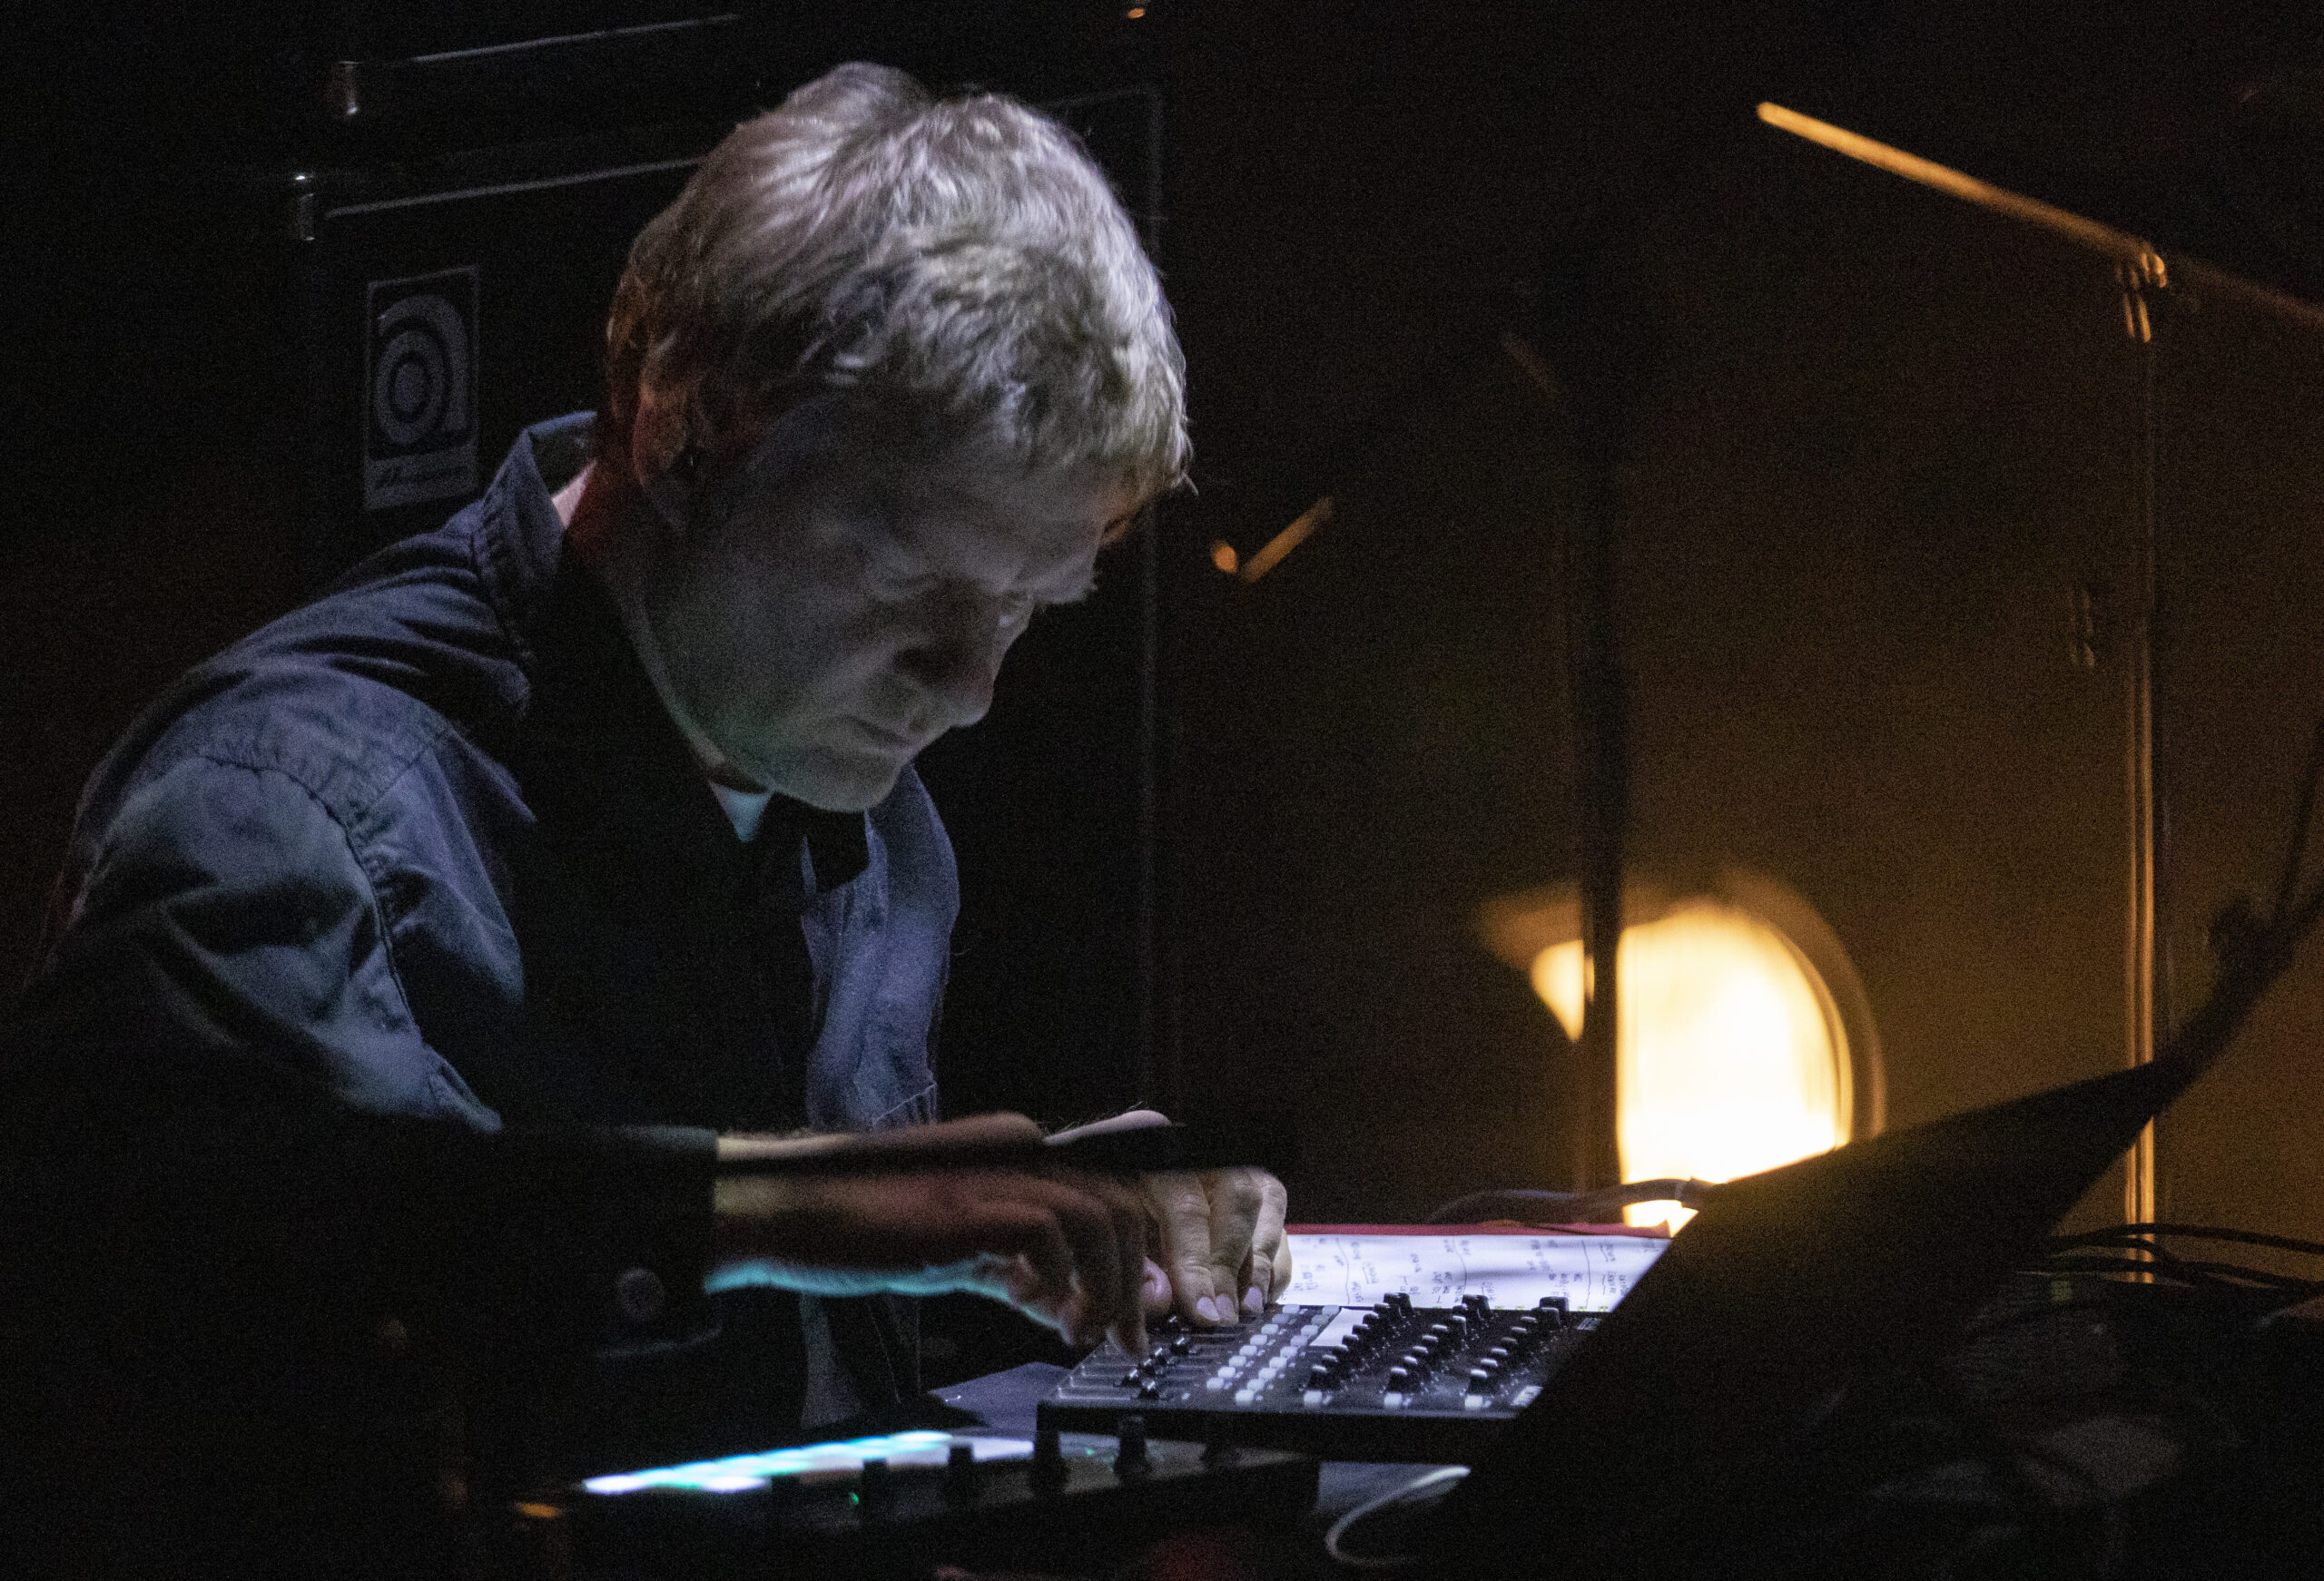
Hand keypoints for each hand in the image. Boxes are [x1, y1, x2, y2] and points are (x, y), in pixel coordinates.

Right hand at [711, 1113, 1151, 1350]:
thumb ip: (1021, 1277)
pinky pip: (1048, 1233)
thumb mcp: (963, 1255)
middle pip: (1124, 1203)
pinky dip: (1053, 1279)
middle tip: (1123, 1338)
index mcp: (1021, 1154)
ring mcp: (997, 1171)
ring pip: (1101, 1216)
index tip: (1141, 1312)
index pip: (1113, 1189)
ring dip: (1105, 1286)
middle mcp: (1021, 1149)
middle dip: (1137, 1281)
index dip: (1142, 1253)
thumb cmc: (870, 1229)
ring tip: (1077, 1330)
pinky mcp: (970, 1200)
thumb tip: (1073, 1313)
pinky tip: (1025, 1305)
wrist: (796, 1212)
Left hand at [1046, 1110, 1292, 1328]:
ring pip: (1263, 1204)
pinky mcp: (1254, 1191)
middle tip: (1220, 1317)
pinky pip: (1278, 1222)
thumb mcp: (1099, 1240)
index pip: (1185, 1206)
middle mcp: (1197, 1150)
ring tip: (1244, 1309)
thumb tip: (1162, 1300)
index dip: (1194, 1263)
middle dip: (1228, 1266)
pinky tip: (1254, 1299)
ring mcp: (1229, 1166)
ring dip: (1256, 1264)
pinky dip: (1270, 1264)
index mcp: (1152, 1148)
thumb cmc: (1094, 1219)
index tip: (1200, 1310)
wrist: (1095, 1202)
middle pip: (1234, 1200)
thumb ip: (1130, 1269)